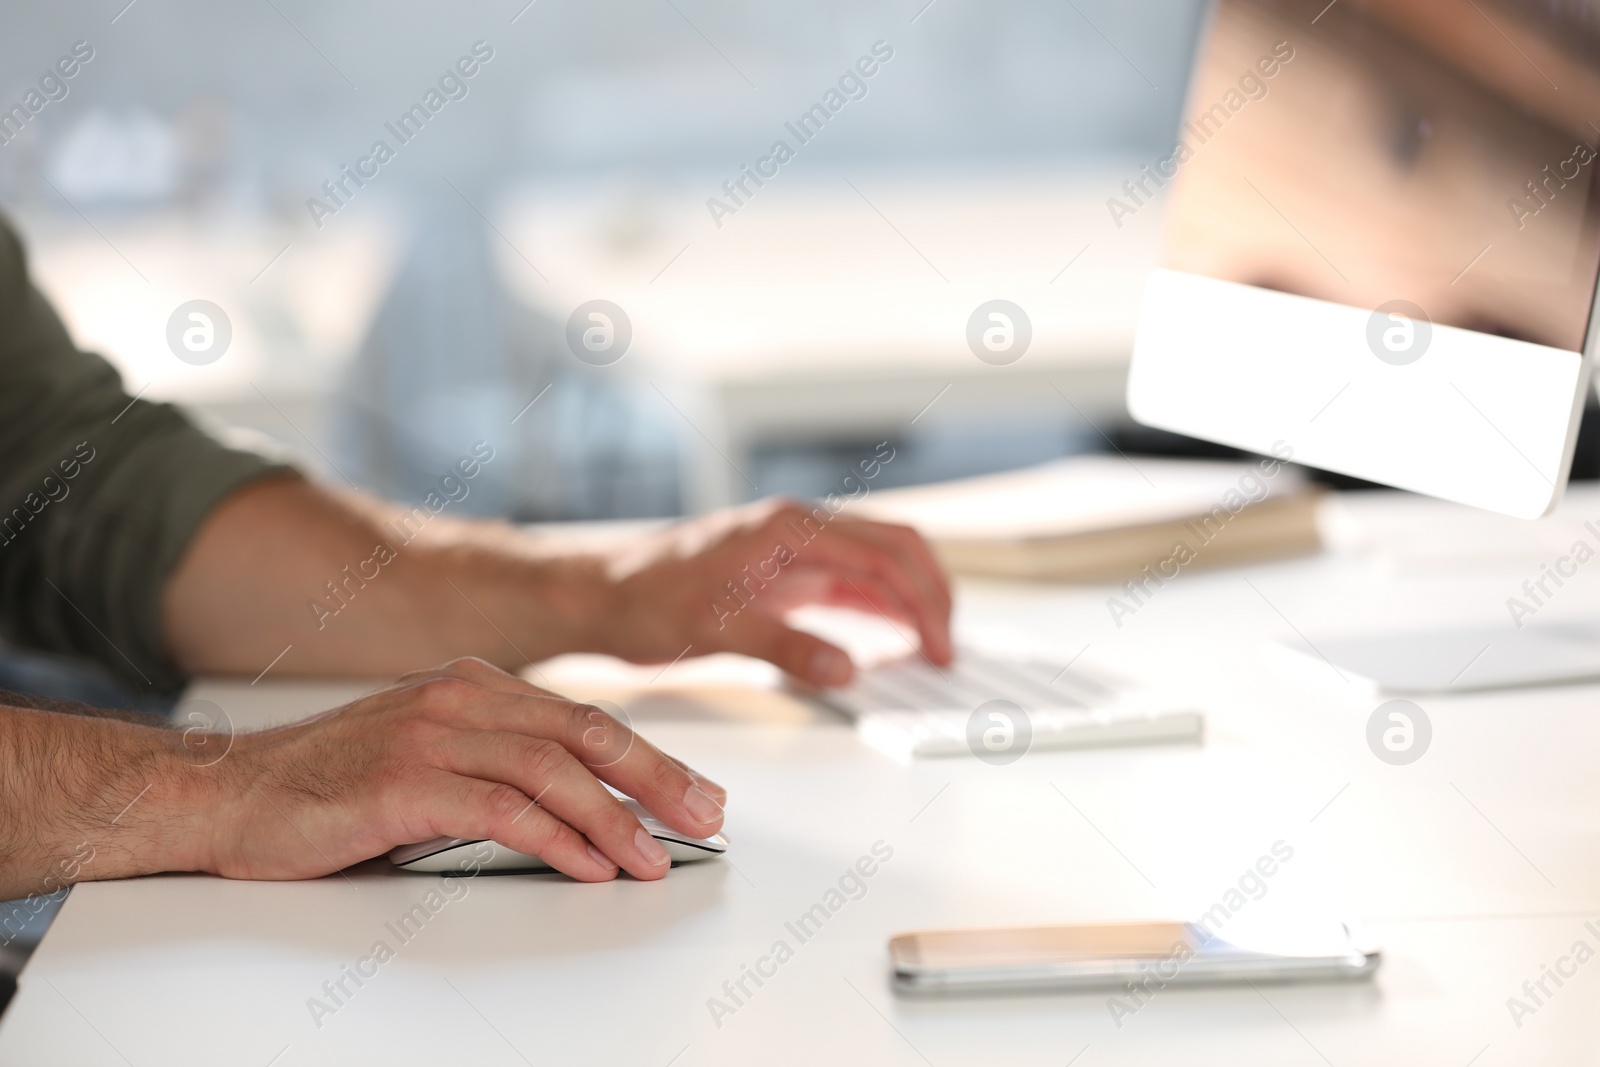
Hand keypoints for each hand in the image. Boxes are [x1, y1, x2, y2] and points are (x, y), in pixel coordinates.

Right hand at [202, 658, 725, 882]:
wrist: (230, 793)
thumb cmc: (329, 783)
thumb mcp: (427, 753)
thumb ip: (495, 760)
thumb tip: (581, 804)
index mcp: (473, 686)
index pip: (585, 720)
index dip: (650, 759)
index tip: (696, 793)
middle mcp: (460, 700)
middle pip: (587, 734)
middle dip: (657, 780)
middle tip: (704, 818)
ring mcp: (431, 736)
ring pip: (554, 770)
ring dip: (616, 820)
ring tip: (653, 859)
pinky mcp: (403, 782)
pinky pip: (501, 810)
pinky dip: (556, 839)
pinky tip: (588, 866)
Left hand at [593, 497, 952, 686]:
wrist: (598, 592)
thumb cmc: (644, 597)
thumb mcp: (715, 629)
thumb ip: (785, 647)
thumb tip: (845, 668)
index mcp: (791, 528)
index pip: (887, 554)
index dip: (924, 602)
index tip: (939, 648)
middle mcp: (798, 529)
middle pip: (896, 547)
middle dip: (932, 594)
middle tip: (947, 649)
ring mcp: (791, 548)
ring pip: (877, 562)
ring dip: (909, 599)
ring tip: (931, 646)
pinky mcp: (780, 572)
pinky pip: (847, 582)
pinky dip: (877, 608)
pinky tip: (886, 638)